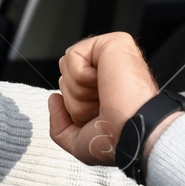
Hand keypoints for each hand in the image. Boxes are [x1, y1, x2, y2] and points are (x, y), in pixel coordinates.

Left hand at [47, 32, 158, 165]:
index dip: (75, 108)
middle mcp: (110, 71)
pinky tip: (103, 81)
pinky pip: (72, 55)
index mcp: (106, 90)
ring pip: (66, 66)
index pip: (70, 89)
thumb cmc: (115, 140)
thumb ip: (59, 124)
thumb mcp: (78, 142)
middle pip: (65, 78)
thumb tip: (54, 98)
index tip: (98, 118)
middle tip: (101, 106)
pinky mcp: (113, 43)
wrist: (131, 133)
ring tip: (104, 95)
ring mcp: (113, 56)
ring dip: (78, 90)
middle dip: (75, 99)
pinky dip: (81, 76)